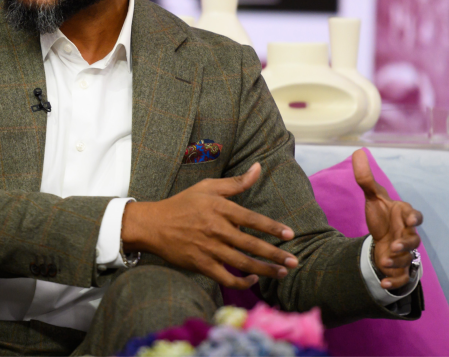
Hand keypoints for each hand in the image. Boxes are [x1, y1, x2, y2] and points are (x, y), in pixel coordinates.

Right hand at [121, 163, 297, 288]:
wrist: (153, 225)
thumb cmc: (182, 204)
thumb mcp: (208, 187)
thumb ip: (236, 182)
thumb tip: (258, 167)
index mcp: (219, 209)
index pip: (252, 219)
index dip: (272, 228)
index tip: (290, 235)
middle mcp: (216, 229)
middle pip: (251, 245)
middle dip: (275, 255)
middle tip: (294, 261)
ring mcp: (208, 249)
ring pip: (242, 263)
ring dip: (265, 270)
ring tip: (282, 273)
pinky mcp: (200, 264)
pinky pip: (225, 278)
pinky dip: (241, 282)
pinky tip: (253, 280)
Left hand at [352, 149, 423, 289]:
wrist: (381, 238)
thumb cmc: (381, 216)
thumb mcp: (372, 197)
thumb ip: (365, 178)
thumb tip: (357, 151)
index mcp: (403, 216)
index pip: (414, 215)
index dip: (414, 216)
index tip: (411, 218)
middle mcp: (406, 234)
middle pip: (414, 240)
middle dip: (405, 243)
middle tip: (393, 245)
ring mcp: (404, 252)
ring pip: (408, 259)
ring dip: (398, 261)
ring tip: (384, 260)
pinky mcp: (398, 268)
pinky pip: (402, 278)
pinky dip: (394, 282)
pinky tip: (383, 283)